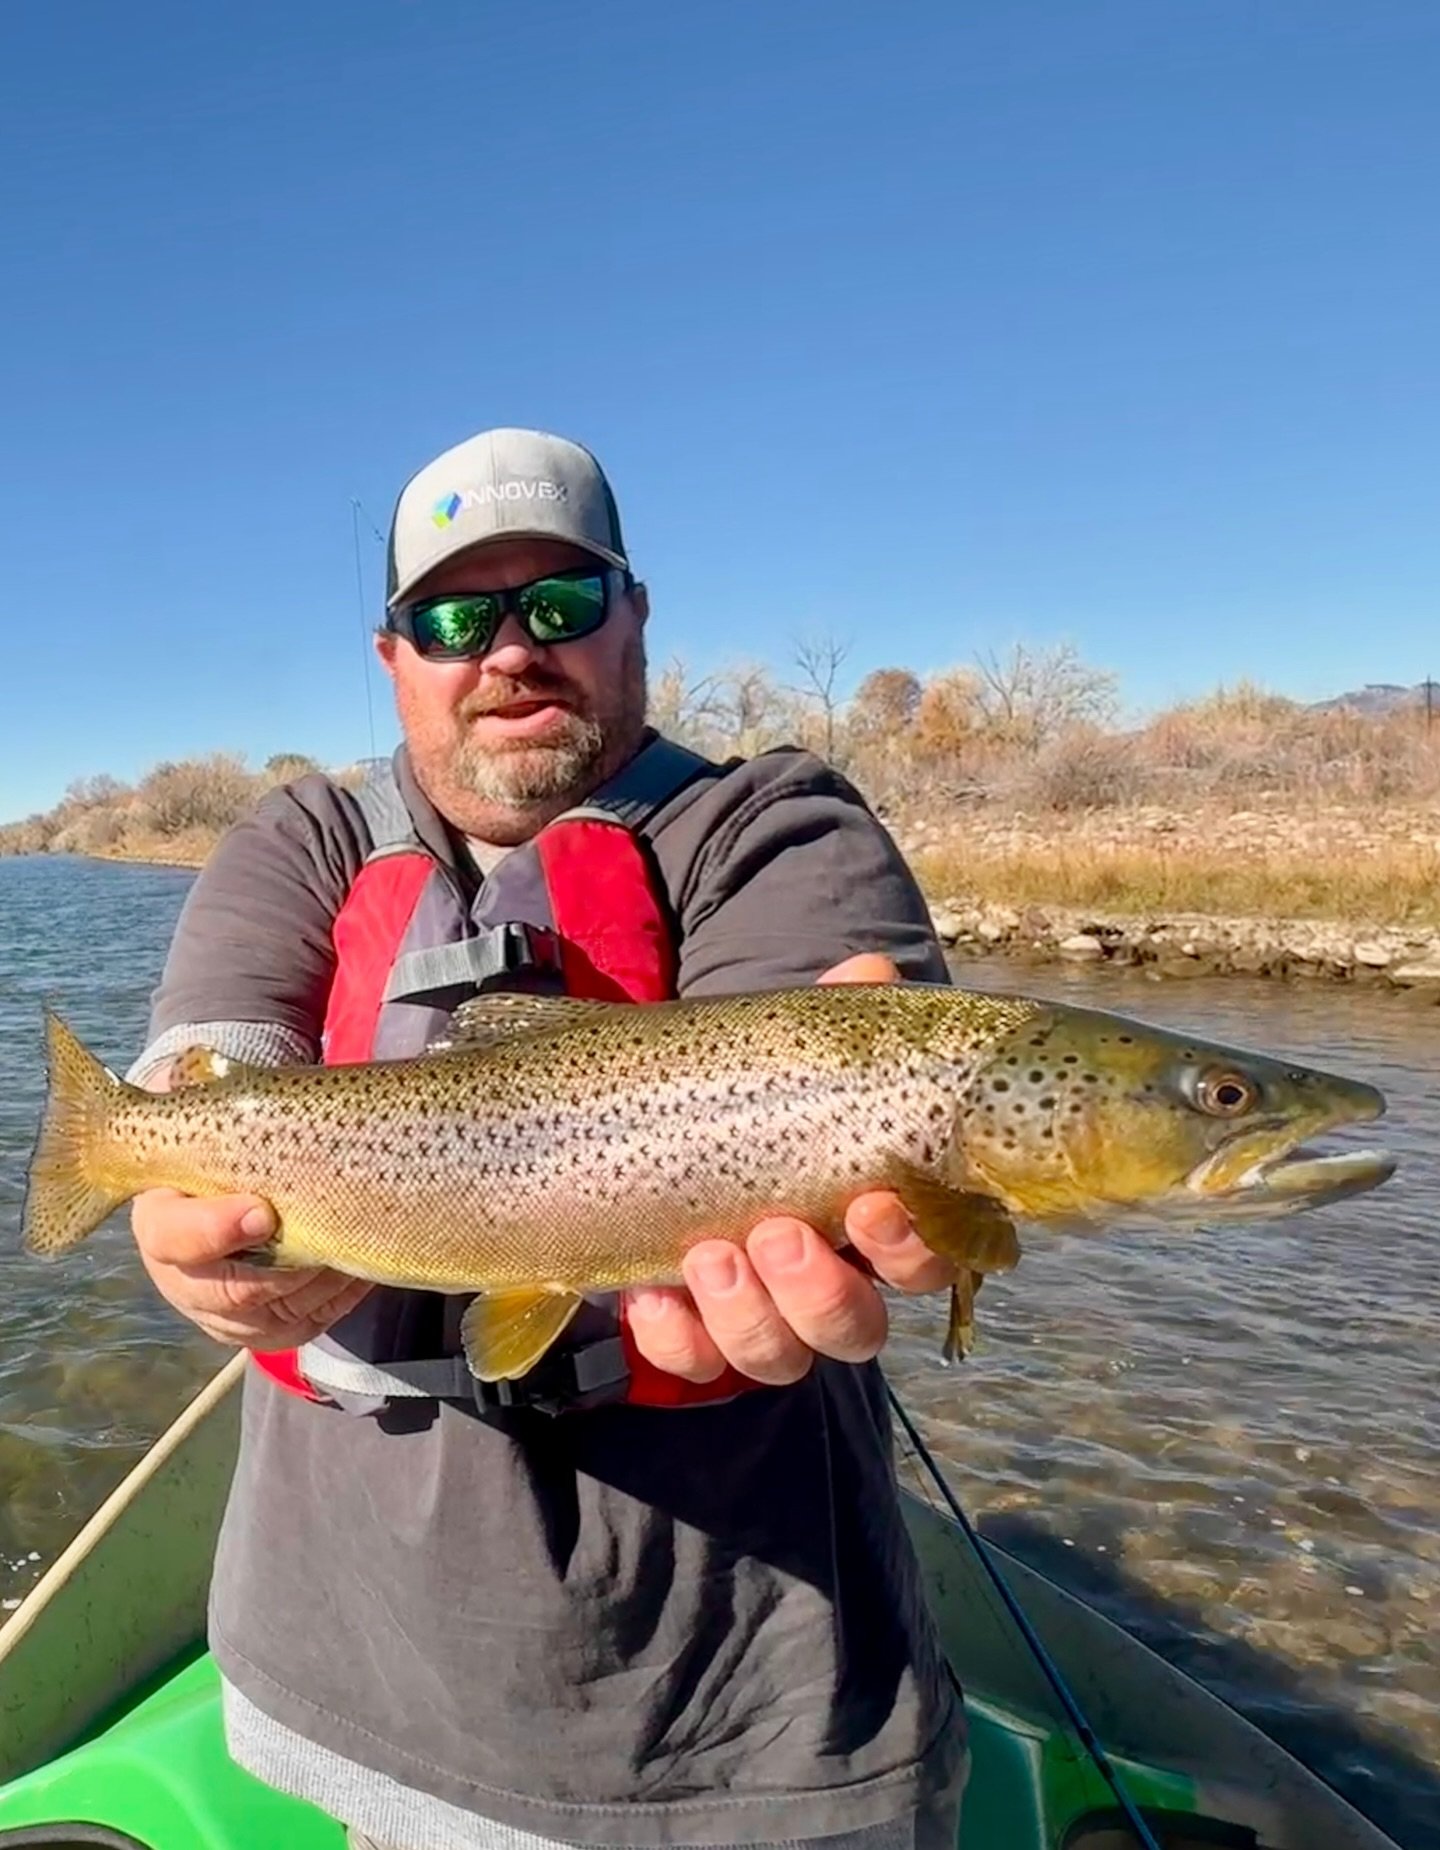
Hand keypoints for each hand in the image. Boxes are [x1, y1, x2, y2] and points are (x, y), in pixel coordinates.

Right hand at [127, 1053, 369, 1350]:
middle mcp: (183, 1279)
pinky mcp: (265, 1329)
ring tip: (353, 1241)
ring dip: (319, 1282)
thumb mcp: (204, 1118)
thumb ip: (196, 1099)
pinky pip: (305, 1326)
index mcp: (159, 1223)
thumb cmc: (222, 1146)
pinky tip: (362, 1265)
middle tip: (327, 1236)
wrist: (232, 1188)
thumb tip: (192, 1065)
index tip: (262, 1210)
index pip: (176, 1239)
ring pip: (274, 1315)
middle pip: (230, 1294)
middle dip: (285, 1267)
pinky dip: (338, 1299)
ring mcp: (223, 1314)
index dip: (217, 1229)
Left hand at [624, 953, 955, 1386]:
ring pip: (779, 1357)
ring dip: (749, 1316)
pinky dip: (673, 1338)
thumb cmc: (753, 1093)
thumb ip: (836, 1021)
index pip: (929, 1261)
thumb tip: (872, 972)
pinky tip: (647, 1295)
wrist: (655, 1119)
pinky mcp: (691, 1333)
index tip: (872, 1201)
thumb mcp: (789, 1053)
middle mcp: (830, 1283)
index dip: (912, 1247)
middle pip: (856, 1330)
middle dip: (819, 1292)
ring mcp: (760, 1315)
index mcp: (876, 1222)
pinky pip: (692, 1363)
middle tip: (775, 1232)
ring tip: (707, 1252)